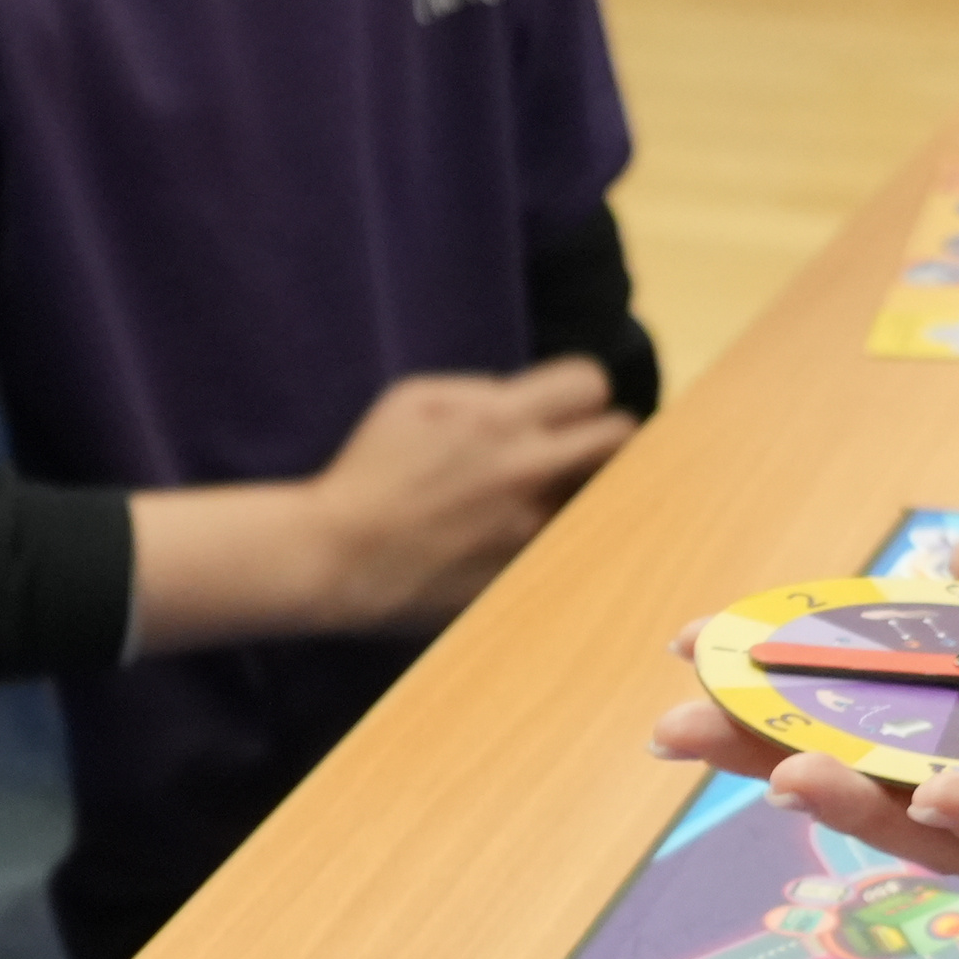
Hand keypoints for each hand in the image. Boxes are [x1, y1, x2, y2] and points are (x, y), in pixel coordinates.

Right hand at [306, 358, 640, 632]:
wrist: (338, 556)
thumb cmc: (369, 471)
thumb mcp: (412, 399)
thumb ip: (481, 389)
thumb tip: (527, 401)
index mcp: (499, 420)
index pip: (591, 385)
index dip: (581, 392)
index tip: (567, 408)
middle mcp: (528, 471)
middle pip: (620, 440)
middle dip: (604, 437)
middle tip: (580, 448)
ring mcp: (532, 529)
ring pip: (606, 498)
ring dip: (585, 490)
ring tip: (550, 495)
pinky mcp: (527, 573)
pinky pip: (573, 546)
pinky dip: (562, 536)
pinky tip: (524, 536)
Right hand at [644, 524, 958, 919]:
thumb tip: (951, 541)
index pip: (876, 716)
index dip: (785, 688)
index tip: (694, 651)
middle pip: (875, 781)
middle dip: (769, 756)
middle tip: (672, 729)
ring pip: (945, 831)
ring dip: (856, 805)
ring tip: (774, 773)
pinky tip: (937, 792)